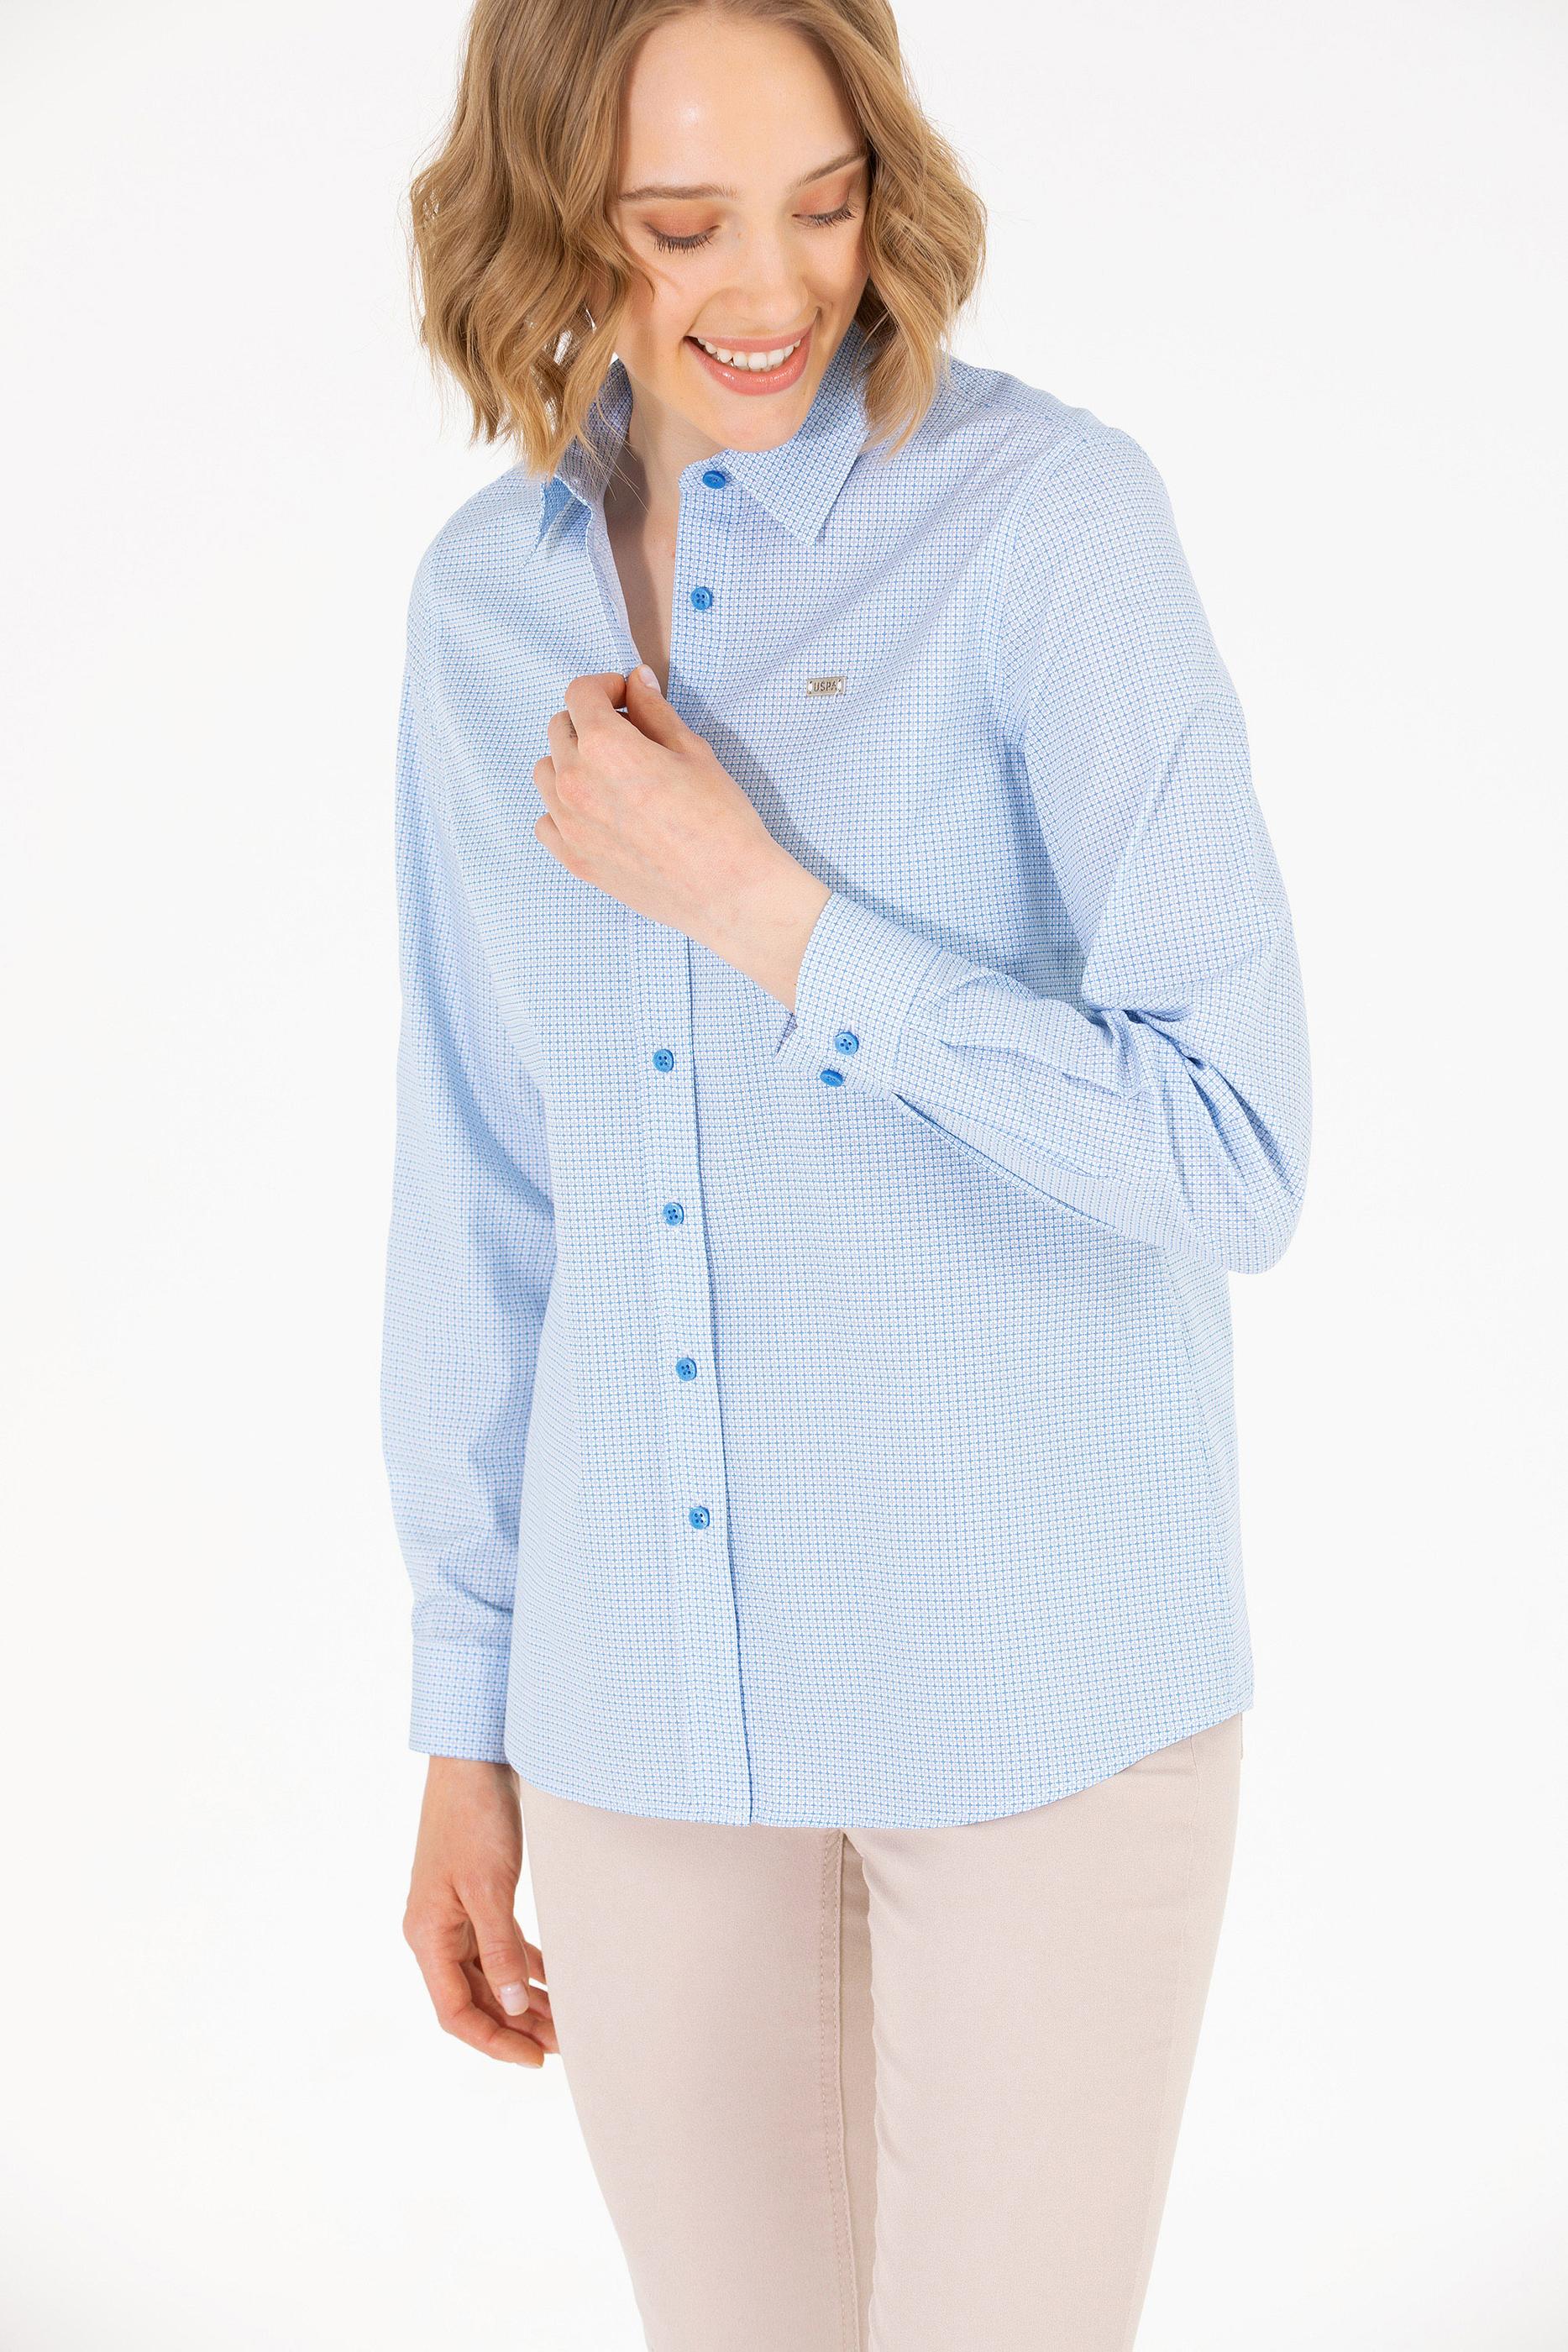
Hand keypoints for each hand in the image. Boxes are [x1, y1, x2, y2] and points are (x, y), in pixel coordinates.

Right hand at [403, 1758, 556, 2068]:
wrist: (473, 1759)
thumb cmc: (474, 1817)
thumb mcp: (488, 1886)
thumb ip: (500, 1947)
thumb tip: (511, 2006)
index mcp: (427, 1935)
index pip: (455, 2012)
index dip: (493, 2041)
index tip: (534, 2059)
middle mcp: (436, 1931)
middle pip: (474, 1999)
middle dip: (515, 2026)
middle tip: (563, 2045)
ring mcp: (454, 1913)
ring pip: (490, 1975)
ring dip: (523, 1999)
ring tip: (564, 2022)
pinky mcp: (475, 1895)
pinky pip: (499, 1946)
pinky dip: (524, 1965)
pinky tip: (553, 1979)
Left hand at [533, 669, 829, 1006]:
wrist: (728, 890)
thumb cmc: (720, 820)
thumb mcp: (693, 751)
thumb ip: (655, 711)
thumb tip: (637, 681)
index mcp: (606, 747)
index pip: (579, 693)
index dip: (605, 687)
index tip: (625, 699)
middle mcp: (576, 782)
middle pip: (559, 729)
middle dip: (589, 721)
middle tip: (627, 736)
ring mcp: (570, 824)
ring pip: (546, 772)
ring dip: (571, 762)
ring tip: (610, 776)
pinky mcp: (575, 859)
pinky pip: (546, 820)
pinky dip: (563, 808)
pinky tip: (597, 811)